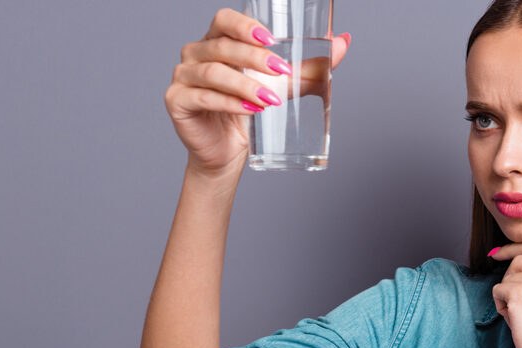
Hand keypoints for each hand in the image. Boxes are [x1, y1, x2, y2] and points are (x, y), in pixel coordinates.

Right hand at [164, 8, 350, 177]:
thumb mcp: (284, 86)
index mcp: (218, 41)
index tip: (272, 39)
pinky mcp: (177, 102)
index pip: (224, 19)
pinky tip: (249, 110)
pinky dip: (228, 103)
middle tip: (282, 72)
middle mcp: (196, 54)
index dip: (245, 25)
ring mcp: (184, 77)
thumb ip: (310, 66)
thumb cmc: (251, 114)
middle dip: (255, 58)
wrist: (228, 154)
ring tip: (270, 100)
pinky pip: (203, 98)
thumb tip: (344, 42)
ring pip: (213, 72)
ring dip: (245, 84)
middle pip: (222, 46)